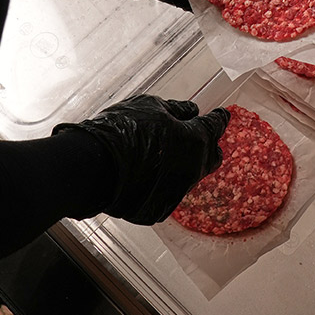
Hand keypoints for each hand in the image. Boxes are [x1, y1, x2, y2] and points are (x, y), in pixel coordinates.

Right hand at [55, 96, 229, 224]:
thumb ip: (176, 109)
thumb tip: (191, 111)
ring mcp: (178, 191)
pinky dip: (168, 179)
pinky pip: (172, 190)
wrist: (93, 169)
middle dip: (209, 144)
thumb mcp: (150, 107)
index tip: (222, 114)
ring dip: (187, 163)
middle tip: (200, 134)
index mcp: (195, 139)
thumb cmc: (122, 131)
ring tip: (172, 152)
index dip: (218, 118)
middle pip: (211, 156)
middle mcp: (193, 168)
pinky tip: (155, 171)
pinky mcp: (161, 208)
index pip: (215, 126)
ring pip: (191, 175)